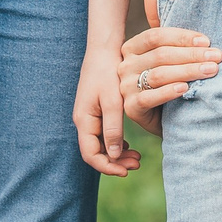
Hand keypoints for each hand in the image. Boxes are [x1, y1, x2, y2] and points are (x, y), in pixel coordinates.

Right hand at [76, 43, 142, 177]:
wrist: (103, 50)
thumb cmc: (107, 73)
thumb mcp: (112, 101)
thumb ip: (113, 128)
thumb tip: (114, 155)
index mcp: (84, 120)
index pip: (91, 155)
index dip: (108, 167)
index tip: (127, 171)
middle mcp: (84, 121)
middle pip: (96, 152)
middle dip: (115, 162)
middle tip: (137, 163)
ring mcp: (89, 116)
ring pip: (101, 144)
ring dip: (118, 153)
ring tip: (137, 157)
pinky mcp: (97, 110)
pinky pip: (104, 134)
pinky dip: (117, 142)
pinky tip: (130, 144)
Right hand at [116, 0, 220, 136]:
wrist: (169, 118)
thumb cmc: (170, 79)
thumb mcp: (168, 51)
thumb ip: (161, 22)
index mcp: (133, 47)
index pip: (155, 36)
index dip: (182, 37)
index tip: (207, 42)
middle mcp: (125, 65)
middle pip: (160, 55)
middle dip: (191, 55)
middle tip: (217, 58)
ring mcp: (125, 87)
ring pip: (157, 74)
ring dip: (187, 71)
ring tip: (211, 72)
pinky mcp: (130, 108)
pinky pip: (149, 97)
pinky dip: (169, 92)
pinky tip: (186, 88)